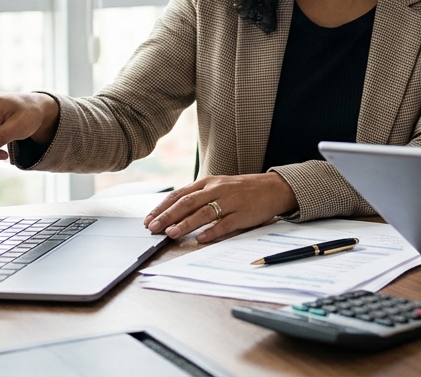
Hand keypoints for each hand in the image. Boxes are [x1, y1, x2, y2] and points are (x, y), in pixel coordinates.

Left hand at [143, 172, 298, 243]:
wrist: (272, 188)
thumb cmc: (241, 190)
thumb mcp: (218, 187)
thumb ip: (198, 197)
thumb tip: (173, 214)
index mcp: (208, 183)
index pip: (180, 194)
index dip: (163, 207)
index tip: (148, 219)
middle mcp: (217, 189)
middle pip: (188, 202)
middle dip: (168, 216)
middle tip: (153, 228)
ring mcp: (231, 201)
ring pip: (204, 212)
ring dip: (186, 224)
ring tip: (171, 233)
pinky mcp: (244, 214)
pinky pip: (226, 223)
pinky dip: (212, 231)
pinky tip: (200, 239)